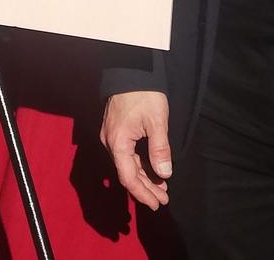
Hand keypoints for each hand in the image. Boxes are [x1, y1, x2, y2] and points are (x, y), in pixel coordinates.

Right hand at [100, 92, 170, 210]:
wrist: (131, 68)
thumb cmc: (144, 94)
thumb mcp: (157, 121)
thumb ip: (160, 149)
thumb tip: (164, 174)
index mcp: (118, 142)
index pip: (128, 177)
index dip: (143, 193)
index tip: (157, 204)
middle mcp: (110, 141)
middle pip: (126, 173)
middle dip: (145, 188)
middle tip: (163, 199)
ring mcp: (111, 135)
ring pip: (126, 164)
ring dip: (143, 177)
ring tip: (161, 188)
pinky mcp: (115, 129)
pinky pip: (126, 154)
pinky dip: (138, 164)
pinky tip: (151, 169)